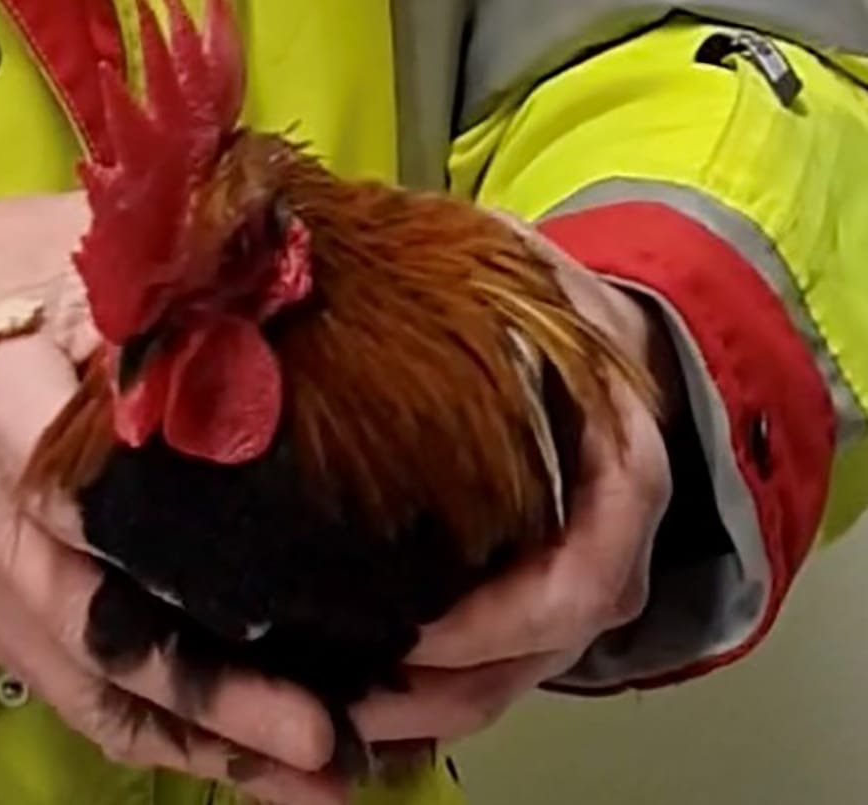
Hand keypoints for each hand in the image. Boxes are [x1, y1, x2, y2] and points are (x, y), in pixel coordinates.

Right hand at [0, 195, 343, 804]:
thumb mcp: (58, 253)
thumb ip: (158, 291)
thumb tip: (288, 300)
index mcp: (0, 419)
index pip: (83, 498)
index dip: (174, 556)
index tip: (277, 594)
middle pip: (105, 633)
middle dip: (217, 693)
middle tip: (327, 732)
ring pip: (100, 691)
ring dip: (207, 744)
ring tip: (318, 775)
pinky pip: (84, 698)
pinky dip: (167, 739)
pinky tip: (249, 764)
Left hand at [353, 217, 676, 745]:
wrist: (603, 347)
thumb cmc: (560, 310)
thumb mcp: (529, 268)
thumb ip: (481, 263)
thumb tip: (340, 240)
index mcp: (622, 476)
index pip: (582, 580)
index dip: (505, 619)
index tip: (418, 631)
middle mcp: (605, 551)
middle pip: (537, 657)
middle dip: (445, 693)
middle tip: (350, 704)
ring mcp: (565, 586)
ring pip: (507, 680)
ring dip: (426, 710)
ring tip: (335, 718)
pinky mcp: (521, 599)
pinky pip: (485, 668)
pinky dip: (428, 694)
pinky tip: (359, 699)